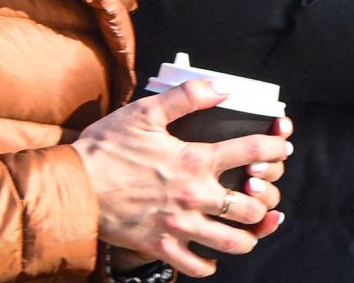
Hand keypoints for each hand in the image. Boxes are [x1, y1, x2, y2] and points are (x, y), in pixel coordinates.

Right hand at [71, 81, 290, 276]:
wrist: (70, 188)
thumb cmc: (106, 148)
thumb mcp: (146, 111)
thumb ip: (188, 95)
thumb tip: (222, 87)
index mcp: (194, 160)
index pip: (252, 151)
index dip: (276, 147)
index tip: (283, 147)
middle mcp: (193, 196)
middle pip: (250, 206)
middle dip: (265, 201)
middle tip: (264, 194)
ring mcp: (178, 226)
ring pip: (232, 241)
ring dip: (248, 236)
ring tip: (251, 228)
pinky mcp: (160, 247)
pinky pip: (197, 266)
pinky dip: (211, 263)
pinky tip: (213, 254)